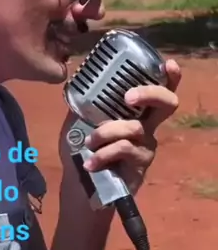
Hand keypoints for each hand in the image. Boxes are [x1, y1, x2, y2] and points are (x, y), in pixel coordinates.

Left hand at [65, 59, 180, 195]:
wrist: (80, 185)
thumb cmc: (82, 149)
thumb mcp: (79, 122)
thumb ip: (85, 103)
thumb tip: (80, 80)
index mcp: (135, 111)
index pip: (158, 89)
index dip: (170, 77)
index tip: (169, 64)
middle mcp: (147, 124)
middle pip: (167, 103)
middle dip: (150, 94)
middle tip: (128, 97)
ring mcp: (146, 144)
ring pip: (134, 128)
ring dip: (106, 132)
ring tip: (88, 143)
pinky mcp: (141, 163)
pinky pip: (125, 149)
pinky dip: (104, 153)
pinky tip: (90, 162)